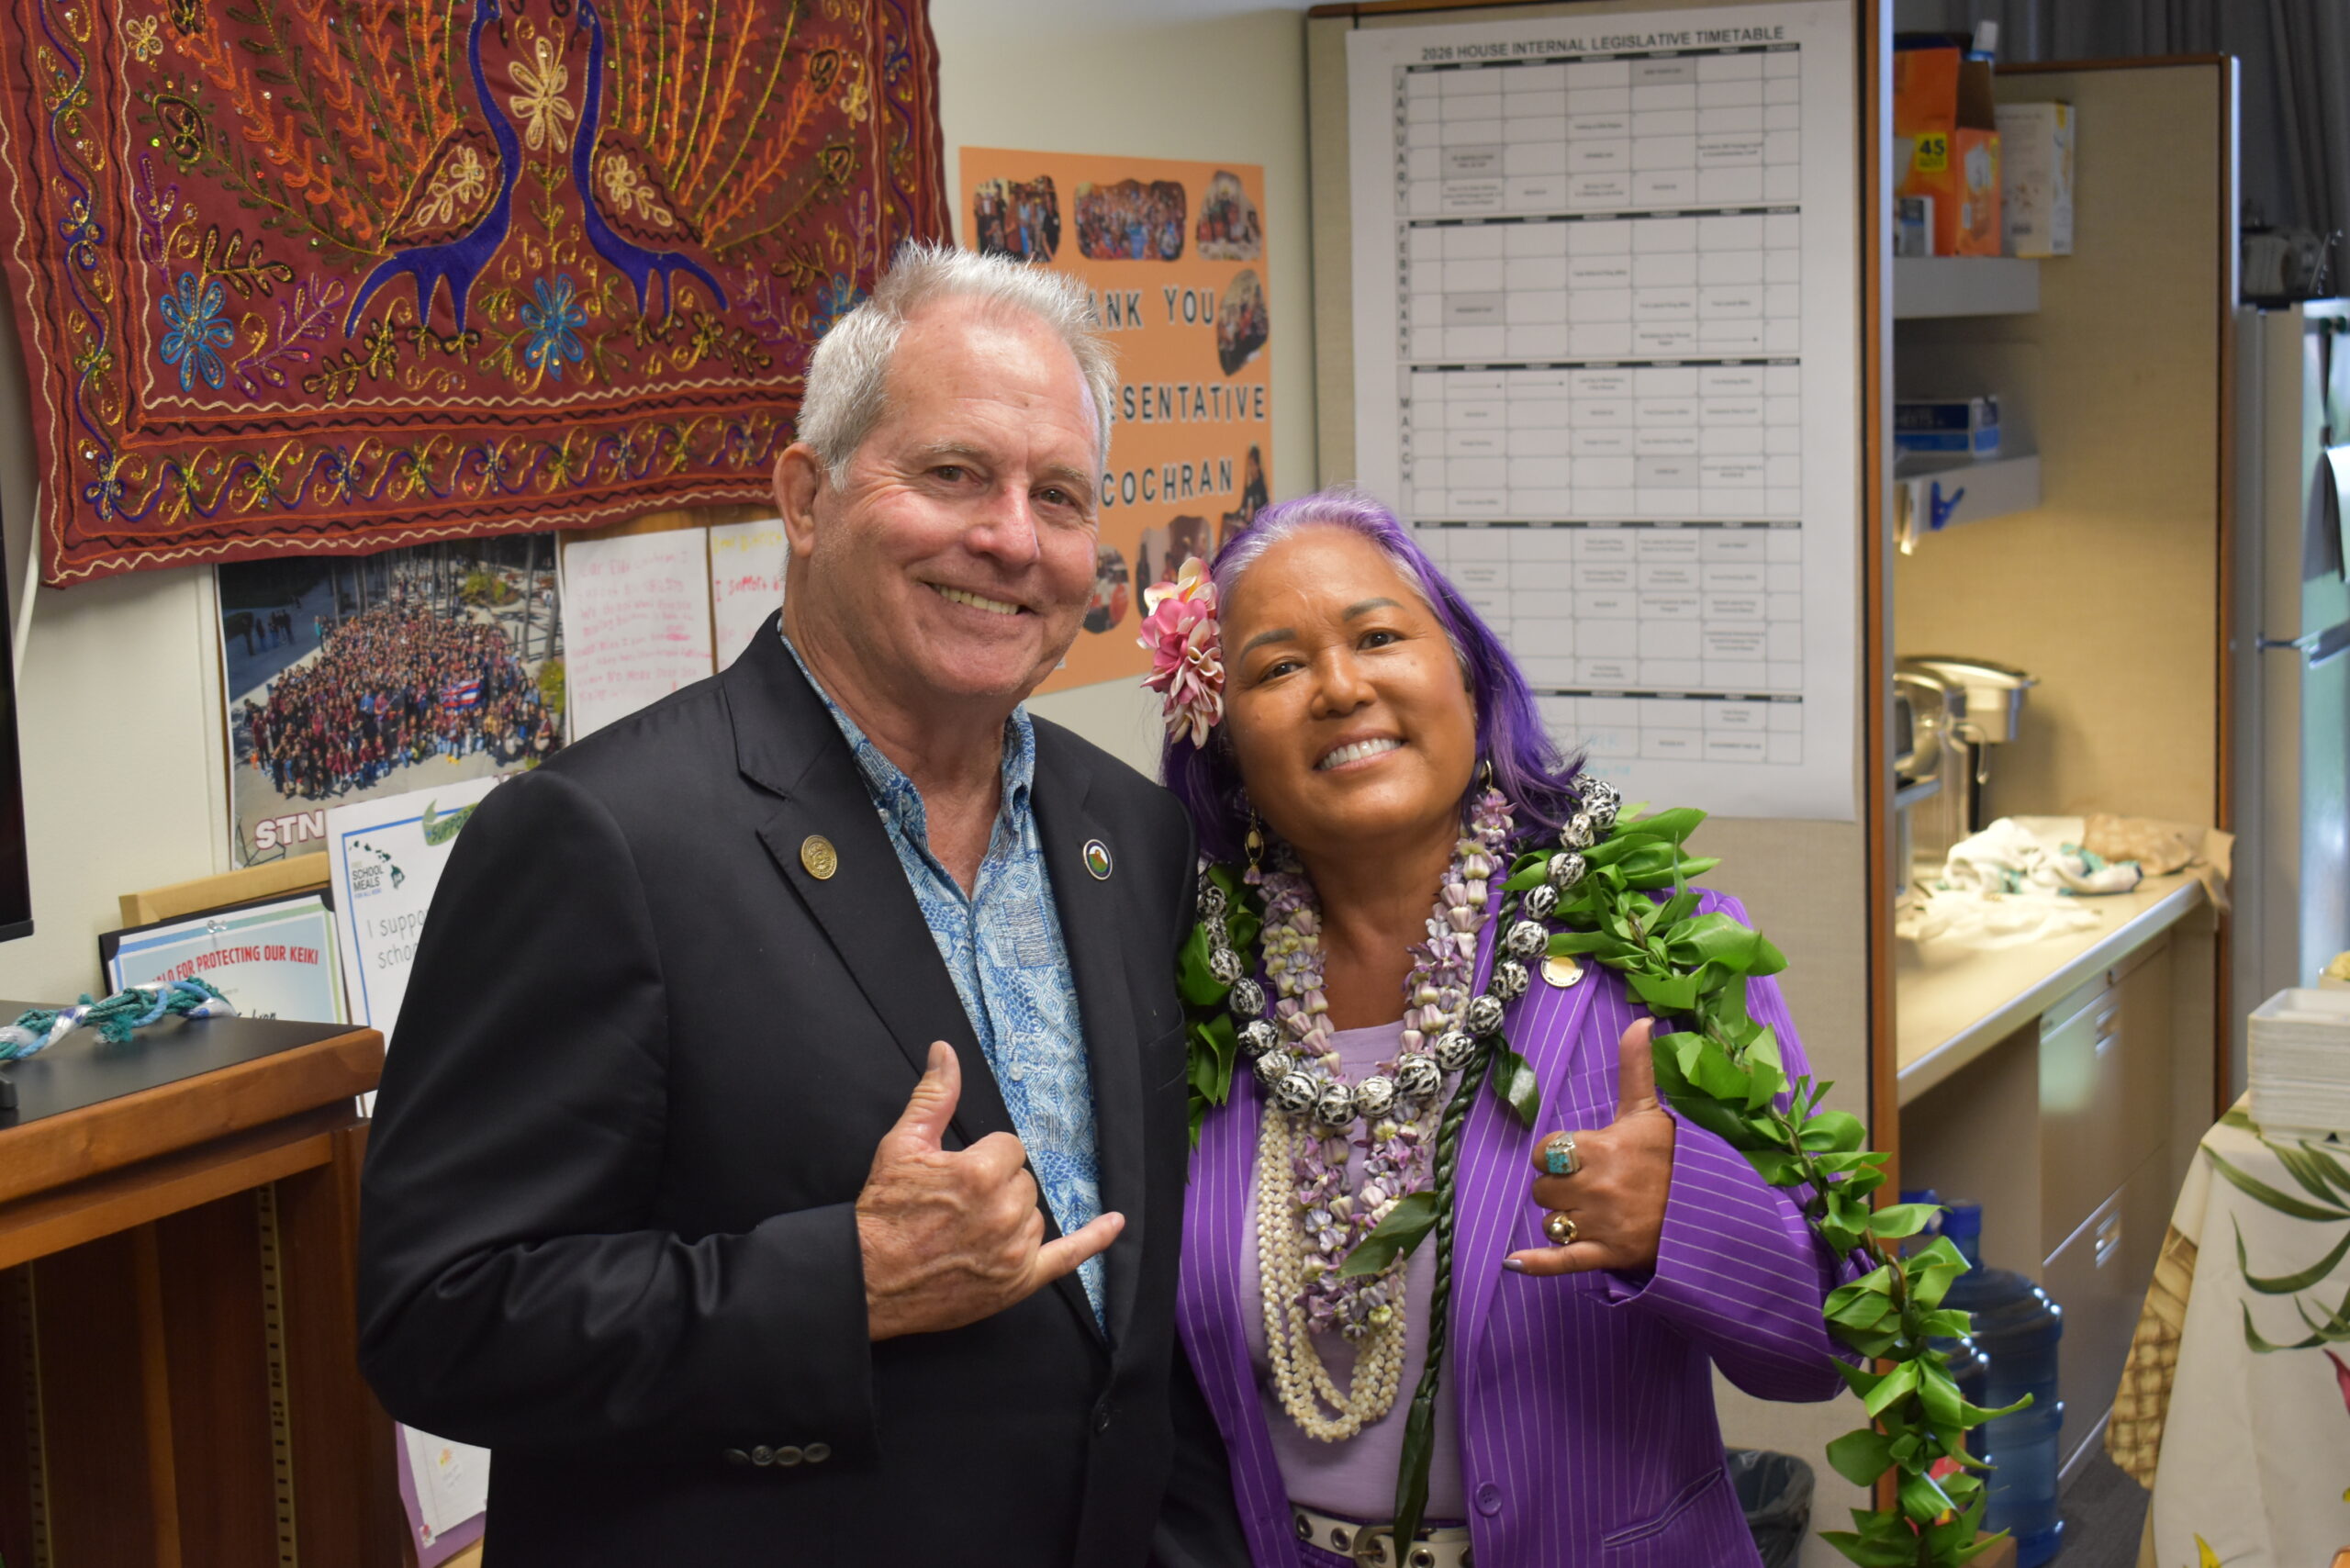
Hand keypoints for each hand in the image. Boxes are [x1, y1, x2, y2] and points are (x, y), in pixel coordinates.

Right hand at [856, 1041, 1123, 1339]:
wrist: (867, 1279)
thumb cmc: (884, 1213)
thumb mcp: (902, 1145)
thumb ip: (934, 1097)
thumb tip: (945, 1052)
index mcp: (980, 1173)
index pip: (1010, 1148)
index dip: (983, 1159)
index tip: (957, 1176)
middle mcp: (1003, 1212)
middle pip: (1024, 1181)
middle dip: (997, 1186)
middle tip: (957, 1205)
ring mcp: (1013, 1251)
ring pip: (1035, 1214)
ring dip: (1012, 1216)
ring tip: (970, 1230)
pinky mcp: (1017, 1282)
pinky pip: (1067, 1257)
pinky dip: (1093, 1240)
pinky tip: (1113, 1223)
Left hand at [1505, 1018, 1674, 1276]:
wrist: (1711, 1209)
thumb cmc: (1676, 1156)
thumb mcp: (1652, 1110)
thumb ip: (1636, 1066)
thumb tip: (1641, 1020)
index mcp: (1602, 1149)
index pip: (1546, 1150)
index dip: (1554, 1152)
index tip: (1575, 1155)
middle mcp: (1596, 1187)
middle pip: (1543, 1188)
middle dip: (1558, 1185)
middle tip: (1588, 1184)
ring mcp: (1601, 1224)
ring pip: (1551, 1221)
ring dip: (1563, 1218)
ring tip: (1592, 1212)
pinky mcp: (1607, 1255)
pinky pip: (1562, 1260)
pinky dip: (1537, 1263)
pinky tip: (1514, 1262)